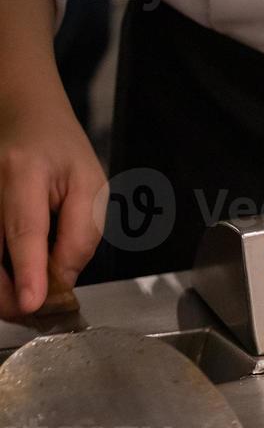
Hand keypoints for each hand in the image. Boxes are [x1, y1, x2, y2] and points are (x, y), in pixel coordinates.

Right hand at [0, 98, 106, 320]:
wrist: (21, 114)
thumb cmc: (59, 149)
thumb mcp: (90, 186)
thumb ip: (80, 236)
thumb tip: (61, 281)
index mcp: (22, 173)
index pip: (24, 230)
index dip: (27, 271)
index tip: (31, 303)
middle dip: (10, 296)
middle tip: (39, 313)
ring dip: (1, 292)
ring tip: (30, 299)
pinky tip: (15, 283)